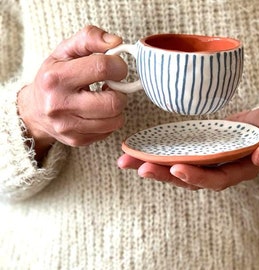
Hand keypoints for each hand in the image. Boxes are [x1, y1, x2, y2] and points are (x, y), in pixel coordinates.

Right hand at [17, 25, 127, 160]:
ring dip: (117, 108)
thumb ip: (89, 38)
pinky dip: (110, 121)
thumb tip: (116, 42)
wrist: (35, 110)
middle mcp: (59, 104)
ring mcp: (68, 126)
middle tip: (112, 86)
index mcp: (56, 77)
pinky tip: (99, 112)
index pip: (101, 68)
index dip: (118, 66)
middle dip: (120, 92)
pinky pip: (109, 132)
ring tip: (105, 98)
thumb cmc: (54, 77)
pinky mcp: (76, 140)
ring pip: (115, 120)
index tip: (116, 67)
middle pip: (113, 102)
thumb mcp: (65, 51)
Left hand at [117, 106, 258, 190]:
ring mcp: (206, 160)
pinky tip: (137, 150)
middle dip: (164, 175)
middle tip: (140, 168)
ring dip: (153, 166)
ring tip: (127, 161)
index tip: (177, 168)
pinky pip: (175, 154)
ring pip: (177, 168)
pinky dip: (156, 154)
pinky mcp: (197, 149)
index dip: (196, 176)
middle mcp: (218, 169)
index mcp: (238, 169)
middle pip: (188, 178)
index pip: (215, 179)